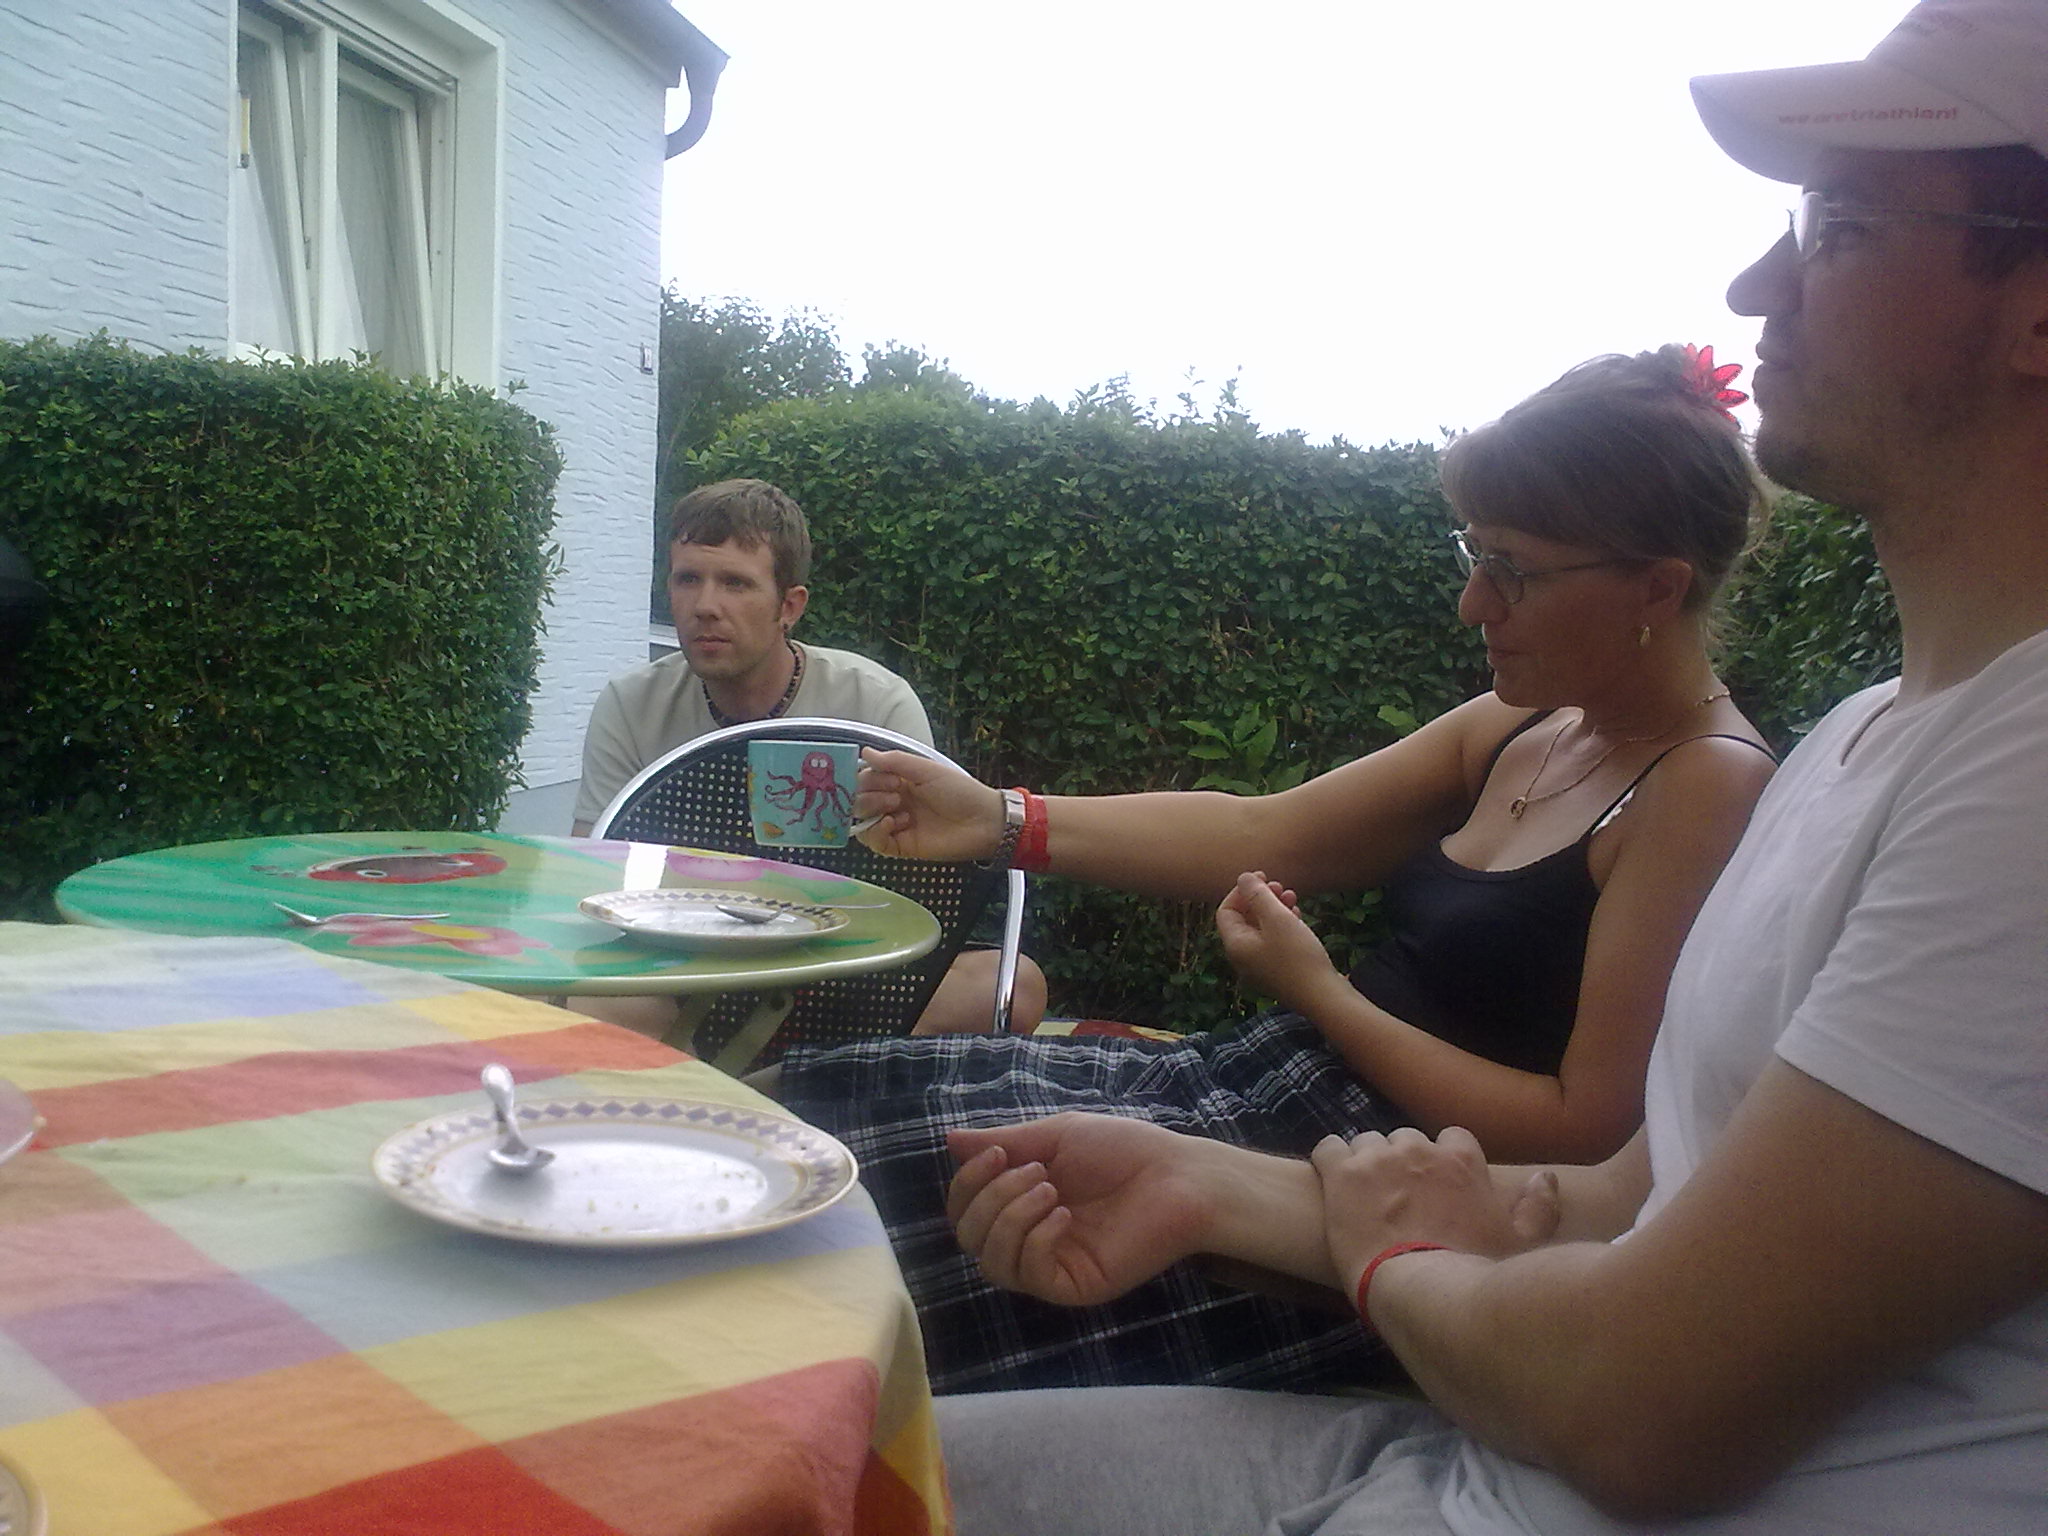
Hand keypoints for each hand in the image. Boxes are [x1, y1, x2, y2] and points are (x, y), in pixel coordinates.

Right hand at [854, 749, 1005, 860]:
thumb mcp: (927, 770)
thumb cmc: (960, 791)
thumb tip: (865, 752)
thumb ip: (895, 761)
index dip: (867, 777)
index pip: (865, 778)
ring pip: (862, 820)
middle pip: (860, 799)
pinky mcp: (900, 846)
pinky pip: (874, 842)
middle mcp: (894, 802)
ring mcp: (895, 825)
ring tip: (896, 807)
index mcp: (899, 781)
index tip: (887, 777)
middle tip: (896, 793)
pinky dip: (876, 832)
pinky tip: (892, 823)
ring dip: (872, 810)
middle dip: (871, 793)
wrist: (982, 821)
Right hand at [946, 1113, 1214, 1306]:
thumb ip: (1003, 1143)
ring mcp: (1050, 1265)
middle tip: (1035, 1173)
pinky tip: (1064, 1216)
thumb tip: (950, 1140)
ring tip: (1050, 1190)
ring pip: (991, 1263)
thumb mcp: (1056, 1137)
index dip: (967, 1184)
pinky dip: (1036, 1240)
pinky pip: (1030, 1274)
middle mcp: (1029, 1237)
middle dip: (990, 1199)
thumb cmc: (1124, 1152)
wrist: (1179, 1177)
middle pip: (968, 1238)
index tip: (997, 1154)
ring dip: (1010, 1218)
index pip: (966, 1210)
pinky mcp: (1073, 1286)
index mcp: (1021, 1202)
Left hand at [1214, 870, 1337, 1008]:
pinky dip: (1283, 925)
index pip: (1226, 911)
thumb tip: (1243, 877)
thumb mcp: (1277, 919)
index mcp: (1236, 946)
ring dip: (1274, 909)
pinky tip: (1298, 915)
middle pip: (1244, 919)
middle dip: (1260, 898)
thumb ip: (1258, 895)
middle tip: (1279, 884)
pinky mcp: (1279, 971)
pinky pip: (1274, 941)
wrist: (1324, 996)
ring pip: (1262, 929)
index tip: (1262, 877)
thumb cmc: (1298, 956)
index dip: (1240, 891)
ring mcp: (1261, 967)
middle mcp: (1243, 958)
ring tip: (1292, 896)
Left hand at [1309, 1126, 1560, 1294]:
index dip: (1444, 1160)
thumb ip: (1538, 1208)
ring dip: (1366, 1163)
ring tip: (1364, 1197)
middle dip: (1403, 1161)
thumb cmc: (1475, 1275)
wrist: (1419, 1292)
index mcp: (1461, 1161)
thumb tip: (1545, 1178)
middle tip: (1398, 1196)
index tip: (1438, 1185)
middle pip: (1405, 1139)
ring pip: (1365, 1142)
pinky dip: (1328, 1160)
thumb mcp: (1521, 1245)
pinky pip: (1326, 1149)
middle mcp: (1418, 1150)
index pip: (1452, 1139)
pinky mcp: (1340, 1175)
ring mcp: (1376, 1159)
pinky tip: (1330, 1183)